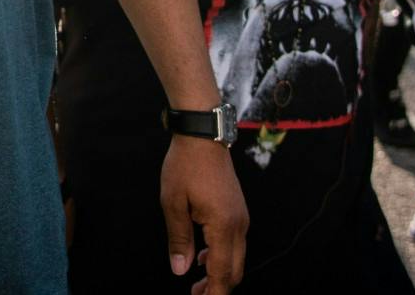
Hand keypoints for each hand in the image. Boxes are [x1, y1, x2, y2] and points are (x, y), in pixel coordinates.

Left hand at [161, 135, 246, 291]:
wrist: (203, 135)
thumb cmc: (185, 166)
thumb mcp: (173, 203)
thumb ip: (178, 239)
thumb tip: (181, 271)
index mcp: (224, 226)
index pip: (222, 272)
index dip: (213, 293)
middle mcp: (239, 225)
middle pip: (234, 271)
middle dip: (218, 288)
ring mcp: (241, 218)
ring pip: (236, 258)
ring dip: (219, 273)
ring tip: (197, 283)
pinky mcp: (237, 211)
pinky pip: (234, 243)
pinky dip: (221, 256)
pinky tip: (202, 257)